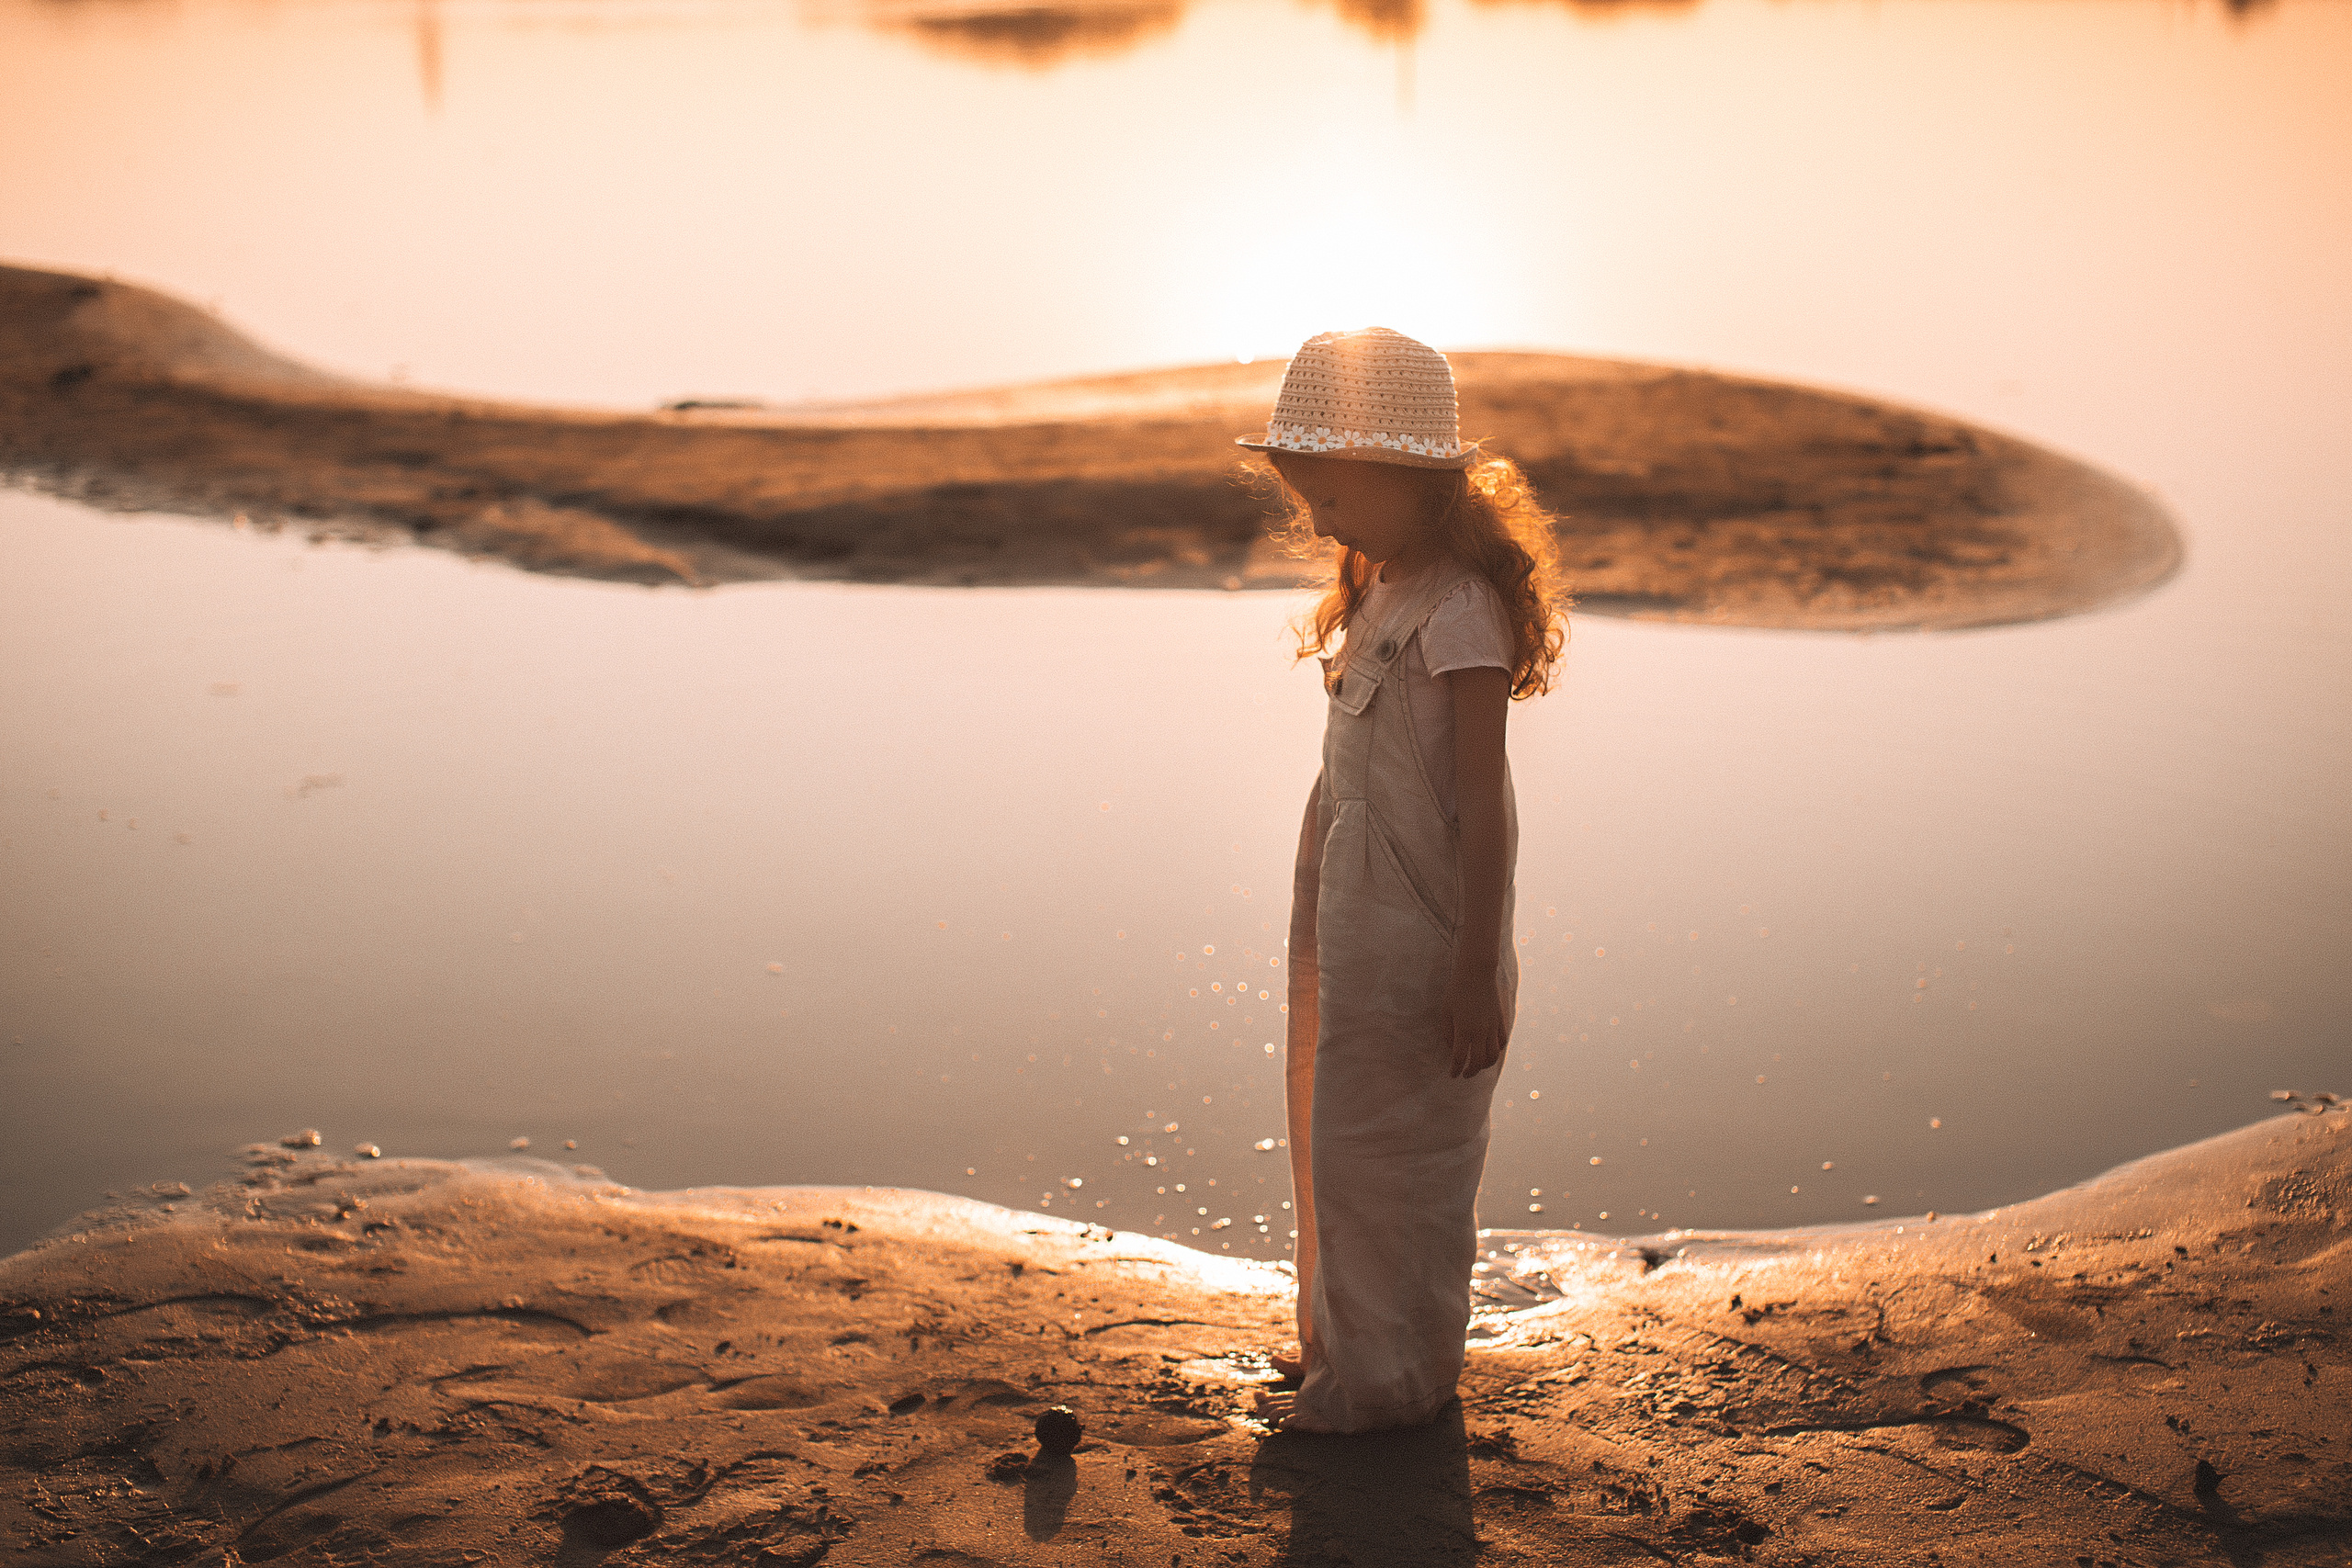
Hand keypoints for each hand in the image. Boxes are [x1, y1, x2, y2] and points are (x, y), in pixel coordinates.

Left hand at [1445, 952, 1506, 1078]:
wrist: (1477, 973)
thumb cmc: (1457, 991)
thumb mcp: (1445, 1012)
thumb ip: (1448, 1033)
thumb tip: (1453, 1049)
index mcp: (1464, 1030)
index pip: (1460, 1058)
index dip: (1455, 1069)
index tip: (1452, 1075)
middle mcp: (1480, 1031)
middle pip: (1478, 1061)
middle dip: (1471, 1072)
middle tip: (1464, 1074)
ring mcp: (1492, 1027)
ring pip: (1493, 1055)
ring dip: (1485, 1065)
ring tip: (1478, 1066)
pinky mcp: (1500, 1021)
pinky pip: (1501, 1042)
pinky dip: (1496, 1051)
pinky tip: (1489, 1051)